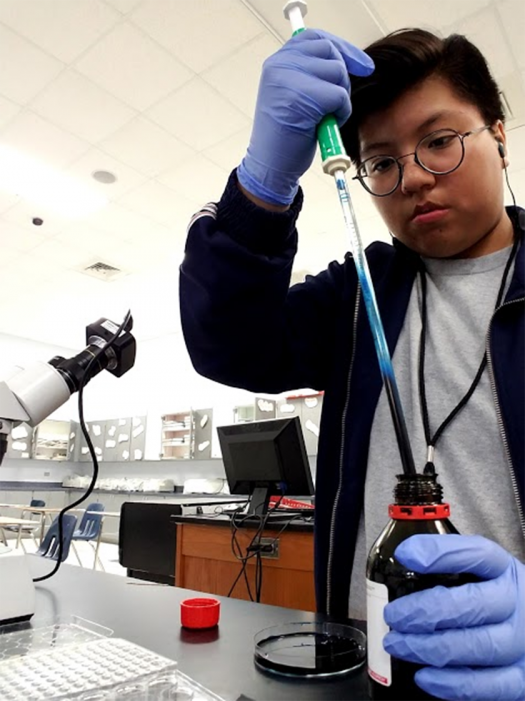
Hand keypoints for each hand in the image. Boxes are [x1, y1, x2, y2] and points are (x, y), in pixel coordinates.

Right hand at [236, 29, 373, 205]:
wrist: (270, 167)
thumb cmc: (285, 137)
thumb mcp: (293, 95)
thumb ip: (310, 73)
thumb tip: (346, 58)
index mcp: (277, 62)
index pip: (317, 39)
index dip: (343, 50)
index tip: (363, 66)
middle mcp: (280, 65)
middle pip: (331, 52)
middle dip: (342, 78)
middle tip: (334, 104)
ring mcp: (289, 79)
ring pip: (337, 72)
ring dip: (340, 97)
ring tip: (324, 117)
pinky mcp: (302, 97)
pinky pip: (340, 95)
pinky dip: (341, 113)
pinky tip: (325, 125)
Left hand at [382, 534, 524, 700]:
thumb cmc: (495, 596)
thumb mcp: (479, 570)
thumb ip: (446, 562)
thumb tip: (402, 556)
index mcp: (503, 569)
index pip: (476, 553)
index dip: (439, 552)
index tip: (405, 555)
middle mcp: (515, 602)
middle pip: (472, 604)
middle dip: (424, 611)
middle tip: (393, 615)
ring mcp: (521, 642)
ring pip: (477, 646)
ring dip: (429, 647)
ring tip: (397, 643)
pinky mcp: (521, 678)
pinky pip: (488, 685)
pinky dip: (452, 683)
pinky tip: (424, 676)